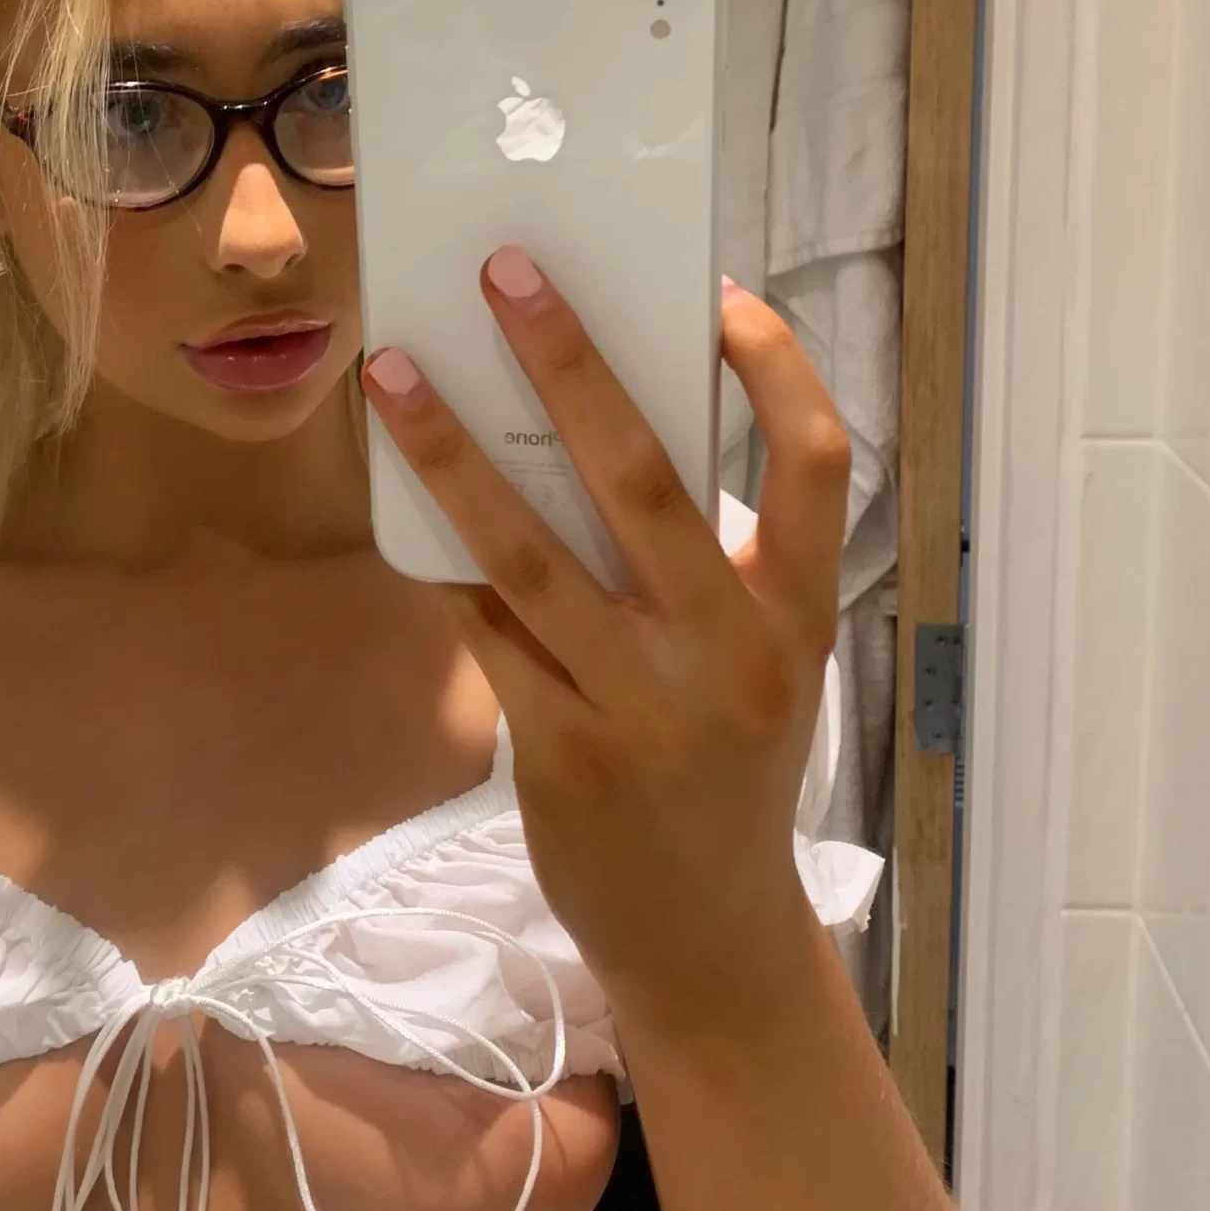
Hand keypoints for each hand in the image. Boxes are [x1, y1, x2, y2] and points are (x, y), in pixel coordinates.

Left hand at [360, 252, 850, 1041]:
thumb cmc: (726, 768)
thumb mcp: (757, 661)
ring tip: (392, 369)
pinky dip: (438, 553)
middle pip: (647, 476)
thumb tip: (596, 420)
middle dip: (570, 362)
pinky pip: (483, 625)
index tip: (717, 294)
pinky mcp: (563, 749)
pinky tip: (395, 491)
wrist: (709, 938)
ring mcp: (644, 703)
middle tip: (505, 273)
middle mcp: (732, 650)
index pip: (818, 462)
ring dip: (452, 449)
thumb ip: (707, 560)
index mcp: (800, 613)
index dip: (774, 368)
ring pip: (530, 547)